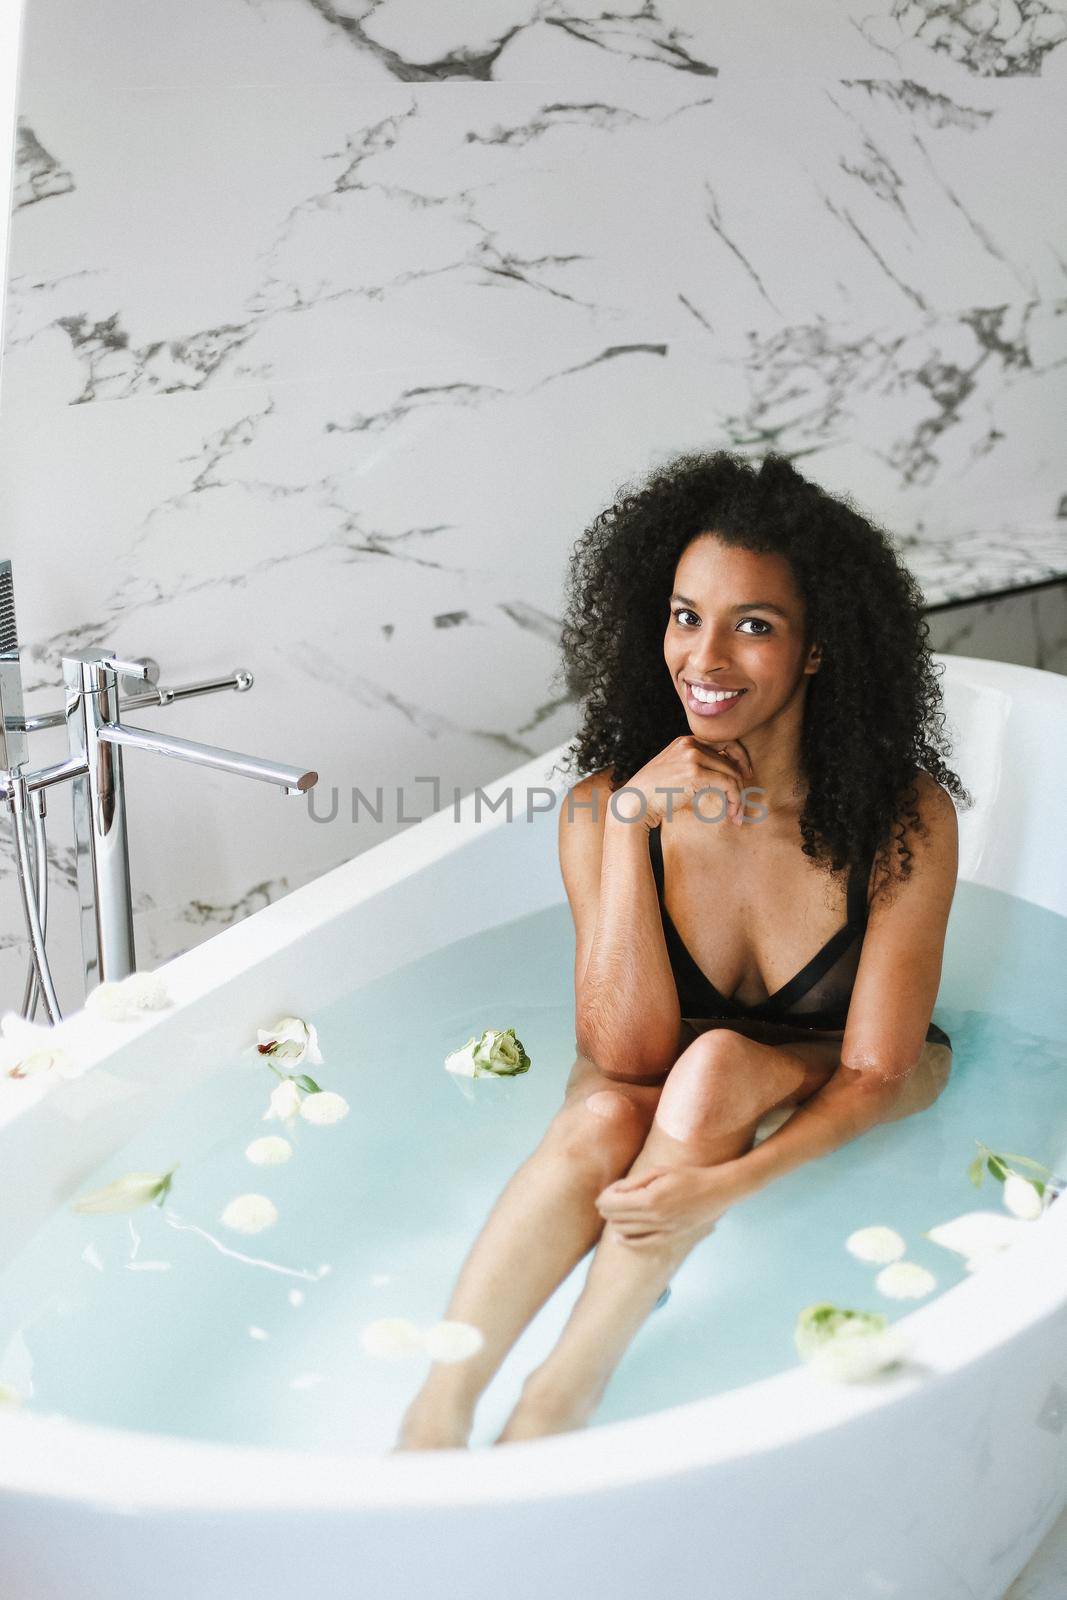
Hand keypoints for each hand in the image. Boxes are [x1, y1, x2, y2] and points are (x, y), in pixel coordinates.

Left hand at [594, 1164, 740, 1249]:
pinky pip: (642, 1245)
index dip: (603, 1197)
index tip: (605, 1192)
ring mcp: (662, 1230)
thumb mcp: (659, 1172)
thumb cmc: (688, 1176)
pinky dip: (627, 1241)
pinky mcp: (669, 1238)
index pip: (612, 1203)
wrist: (717, 1191)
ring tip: (615, 1213)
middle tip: (607, 1201)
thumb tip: (613, 1191)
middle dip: (606, 1209)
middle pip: (616, 1218)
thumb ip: (634, 1182)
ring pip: (625, 1232)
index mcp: (649, 1198)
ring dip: (615, 1222)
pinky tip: (620, 1236)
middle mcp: (654, 1218)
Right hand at [616, 736, 756, 829]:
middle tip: (742, 803)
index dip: (739, 757)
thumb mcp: (673, 772)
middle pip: (730, 759)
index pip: (724, 741)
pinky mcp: (695, 774)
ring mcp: (692, 757)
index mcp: (684, 741)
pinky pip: (728, 784)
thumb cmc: (652, 795)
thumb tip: (723, 781)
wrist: (634, 803)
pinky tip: (732, 814)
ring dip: (738, 796)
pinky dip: (735, 800)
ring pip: (732, 773)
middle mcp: (689, 744)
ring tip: (737, 814)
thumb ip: (694, 768)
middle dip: (740, 783)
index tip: (745, 774)